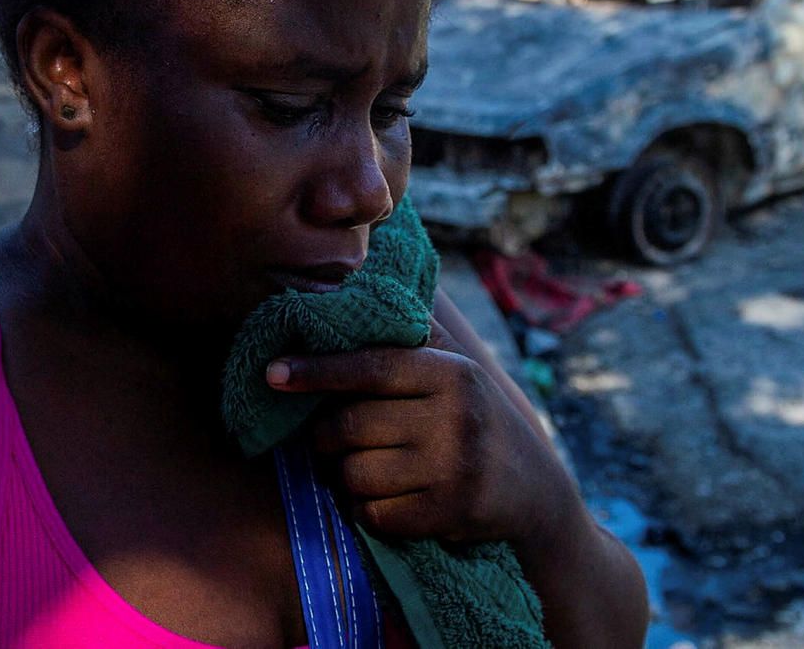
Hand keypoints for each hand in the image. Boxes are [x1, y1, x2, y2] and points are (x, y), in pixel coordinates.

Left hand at [266, 322, 575, 546]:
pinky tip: (387, 497)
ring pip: (353, 474)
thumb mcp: (455, 366)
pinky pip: (371, 514)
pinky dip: (365, 510)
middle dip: (326, 437)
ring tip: (368, 467)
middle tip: (335, 438)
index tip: (272, 373)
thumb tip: (343, 290)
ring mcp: (452, 466)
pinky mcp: (446, 512)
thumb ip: (409, 333)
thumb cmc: (473, 415)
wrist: (531, 485)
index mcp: (451, 372)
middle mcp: (454, 416)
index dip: (318, 370)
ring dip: (345, 477)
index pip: (371, 367)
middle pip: (349, 426)